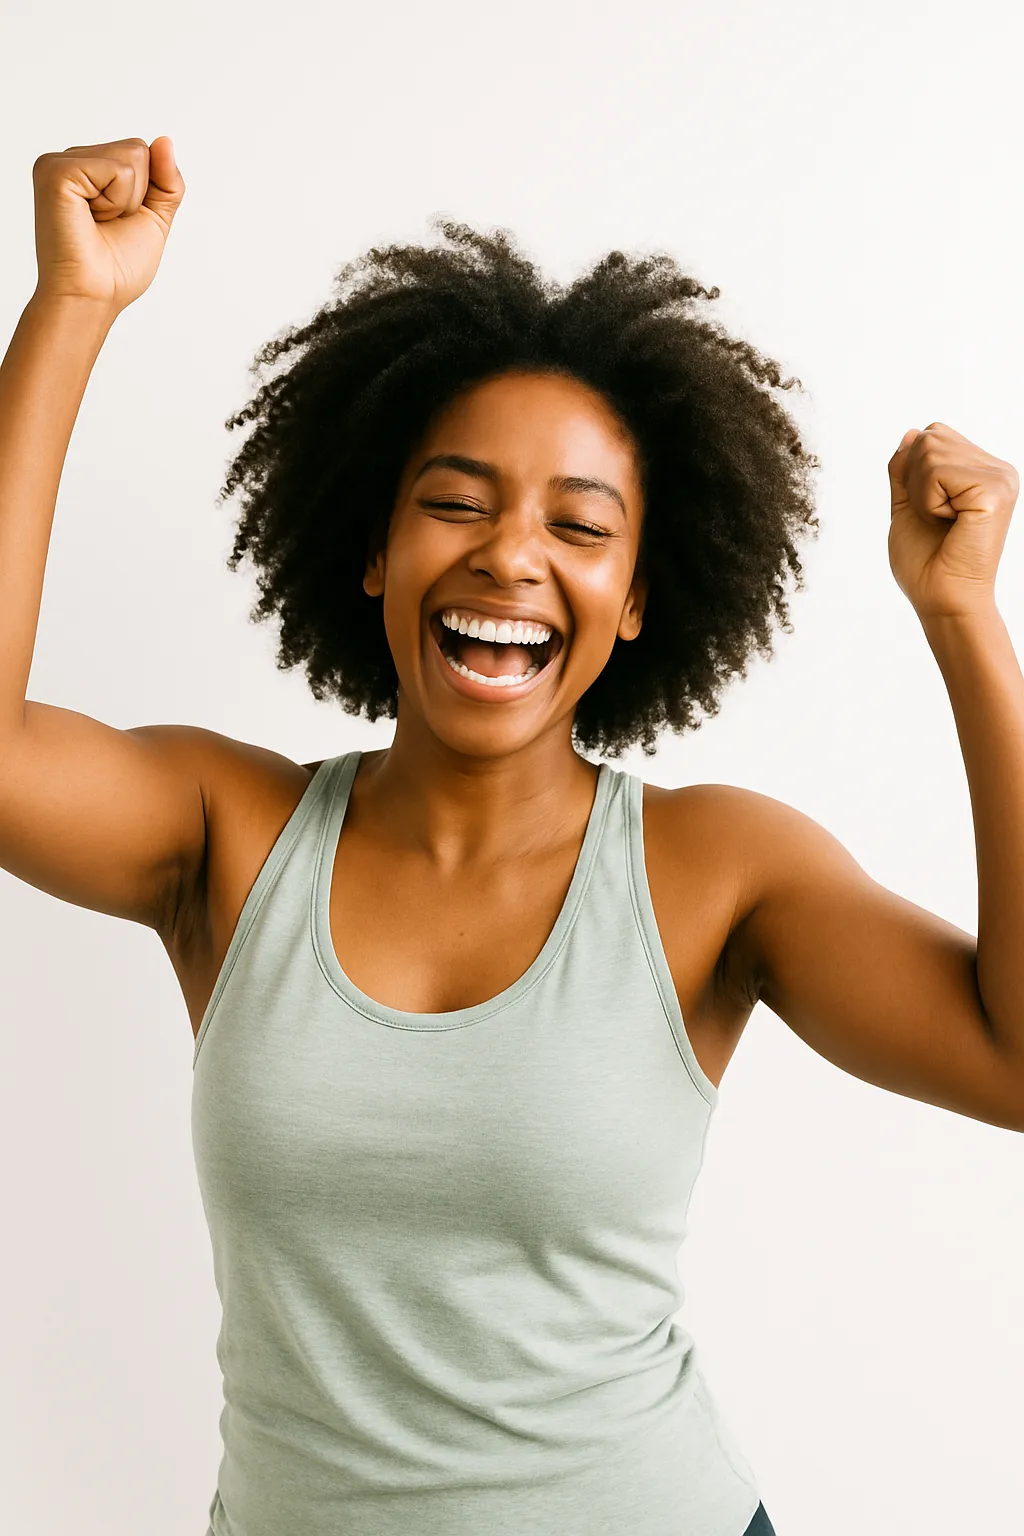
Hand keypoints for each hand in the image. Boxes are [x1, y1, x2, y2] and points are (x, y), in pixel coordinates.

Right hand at [31, 136, 184, 313]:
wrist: (94, 296)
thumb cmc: (116, 269)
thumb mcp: (153, 218)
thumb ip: (165, 180)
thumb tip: (164, 140)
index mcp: (88, 169)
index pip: (140, 152)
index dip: (145, 193)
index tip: (118, 221)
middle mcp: (71, 161)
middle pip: (138, 149)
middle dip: (137, 196)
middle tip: (107, 224)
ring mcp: (60, 163)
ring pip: (132, 155)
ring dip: (128, 200)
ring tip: (98, 222)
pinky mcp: (56, 171)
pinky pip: (118, 169)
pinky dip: (116, 201)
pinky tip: (90, 218)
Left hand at [888, 421, 1018, 620]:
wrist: (940, 598)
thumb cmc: (926, 562)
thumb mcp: (907, 504)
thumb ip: (907, 469)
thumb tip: (912, 432)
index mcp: (982, 470)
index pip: (933, 434)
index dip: (912, 469)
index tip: (928, 508)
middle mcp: (998, 469)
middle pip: (930, 437)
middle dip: (914, 481)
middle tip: (935, 519)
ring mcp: (1000, 478)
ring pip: (930, 451)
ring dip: (921, 494)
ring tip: (943, 522)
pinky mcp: (995, 491)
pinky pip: (937, 472)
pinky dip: (929, 502)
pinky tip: (950, 523)